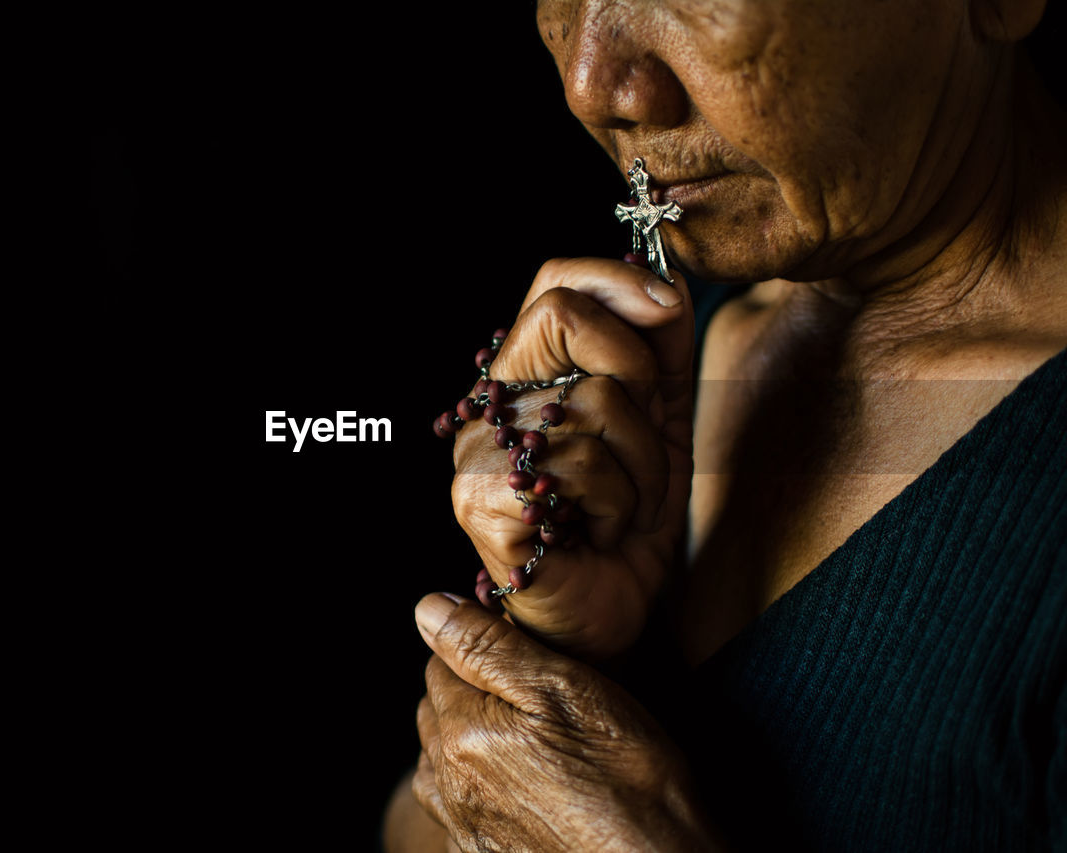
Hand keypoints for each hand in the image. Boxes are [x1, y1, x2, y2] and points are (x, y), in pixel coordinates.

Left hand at [411, 593, 723, 852]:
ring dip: (473, 738)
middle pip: (438, 709)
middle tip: (537, 696)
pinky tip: (527, 784)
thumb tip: (429, 608)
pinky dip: (482, 785)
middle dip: (473, 691)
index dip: (484, 647)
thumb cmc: (628, 777)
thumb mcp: (565, 688)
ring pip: (443, 757)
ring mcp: (462, 825)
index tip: (527, 656)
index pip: (440, 660)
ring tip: (534, 739)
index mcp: (462, 732)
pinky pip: (461, 803)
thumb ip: (487, 646)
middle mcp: (447, 783)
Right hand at [451, 258, 694, 658]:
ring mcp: (477, 451)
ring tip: (622, 509)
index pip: (553, 282)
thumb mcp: (662, 422)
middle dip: (635, 372)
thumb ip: (662, 349)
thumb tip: (667, 280)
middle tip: (642, 438)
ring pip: (592, 401)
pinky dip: (617, 504)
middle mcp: (491, 404)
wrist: (608, 615)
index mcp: (528, 378)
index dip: (617, 279)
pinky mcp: (480, 500)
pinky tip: (597, 533)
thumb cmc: (628, 522)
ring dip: (641, 466)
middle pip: (558, 315)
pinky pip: (580, 463)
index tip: (669, 307)